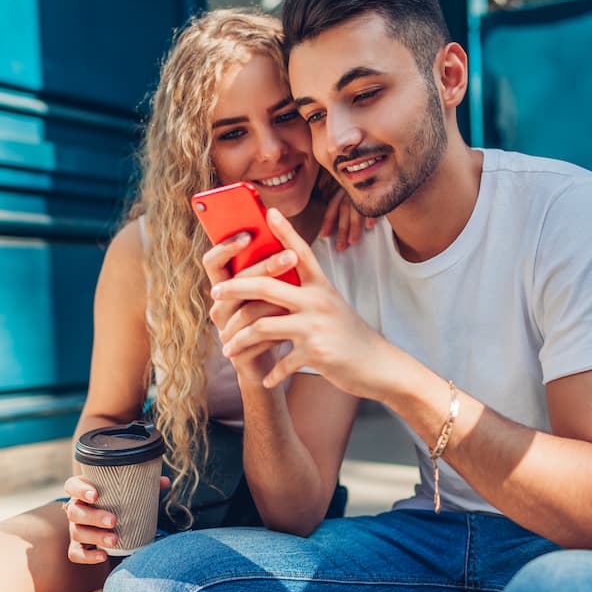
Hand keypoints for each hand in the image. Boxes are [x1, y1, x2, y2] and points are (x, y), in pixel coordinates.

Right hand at [63, 474, 169, 563]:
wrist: (109, 520)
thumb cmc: (117, 499)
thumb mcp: (127, 490)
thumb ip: (144, 484)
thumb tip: (165, 481)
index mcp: (84, 491)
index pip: (72, 486)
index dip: (80, 490)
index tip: (96, 495)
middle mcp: (76, 508)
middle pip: (75, 511)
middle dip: (94, 516)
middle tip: (113, 521)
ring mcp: (75, 528)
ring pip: (77, 532)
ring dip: (96, 536)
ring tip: (115, 539)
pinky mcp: (78, 546)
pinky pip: (75, 553)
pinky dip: (88, 556)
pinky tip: (103, 555)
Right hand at [202, 231, 295, 380]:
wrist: (279, 361)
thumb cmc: (277, 317)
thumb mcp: (275, 288)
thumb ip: (272, 266)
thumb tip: (283, 229)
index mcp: (225, 285)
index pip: (212, 261)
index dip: (225, 247)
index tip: (248, 234)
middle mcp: (220, 306)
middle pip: (235, 282)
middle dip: (264, 267)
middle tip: (290, 256)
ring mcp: (225, 330)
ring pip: (247, 310)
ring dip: (275, 300)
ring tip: (299, 294)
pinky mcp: (236, 352)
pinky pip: (255, 336)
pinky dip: (276, 327)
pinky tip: (294, 321)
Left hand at [211, 208, 385, 394]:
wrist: (377, 365)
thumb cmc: (348, 334)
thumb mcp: (330, 306)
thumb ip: (305, 294)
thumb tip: (273, 283)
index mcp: (321, 286)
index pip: (300, 252)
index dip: (285, 231)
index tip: (269, 212)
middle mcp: (318, 300)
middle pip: (266, 287)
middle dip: (235, 288)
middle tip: (215, 293)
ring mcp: (316, 326)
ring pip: (262, 327)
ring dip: (240, 341)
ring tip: (228, 349)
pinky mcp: (315, 353)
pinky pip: (281, 362)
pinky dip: (271, 373)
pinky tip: (265, 379)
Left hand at [319, 188, 375, 250]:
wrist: (389, 166)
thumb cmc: (372, 184)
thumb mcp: (357, 190)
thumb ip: (349, 202)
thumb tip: (338, 222)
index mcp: (347, 187)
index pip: (334, 204)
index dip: (328, 220)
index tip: (323, 235)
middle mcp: (354, 186)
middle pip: (344, 208)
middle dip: (342, 229)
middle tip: (340, 247)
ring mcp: (366, 186)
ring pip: (357, 208)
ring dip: (354, 226)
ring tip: (353, 241)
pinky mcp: (381, 187)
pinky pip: (374, 201)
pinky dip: (372, 214)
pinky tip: (370, 226)